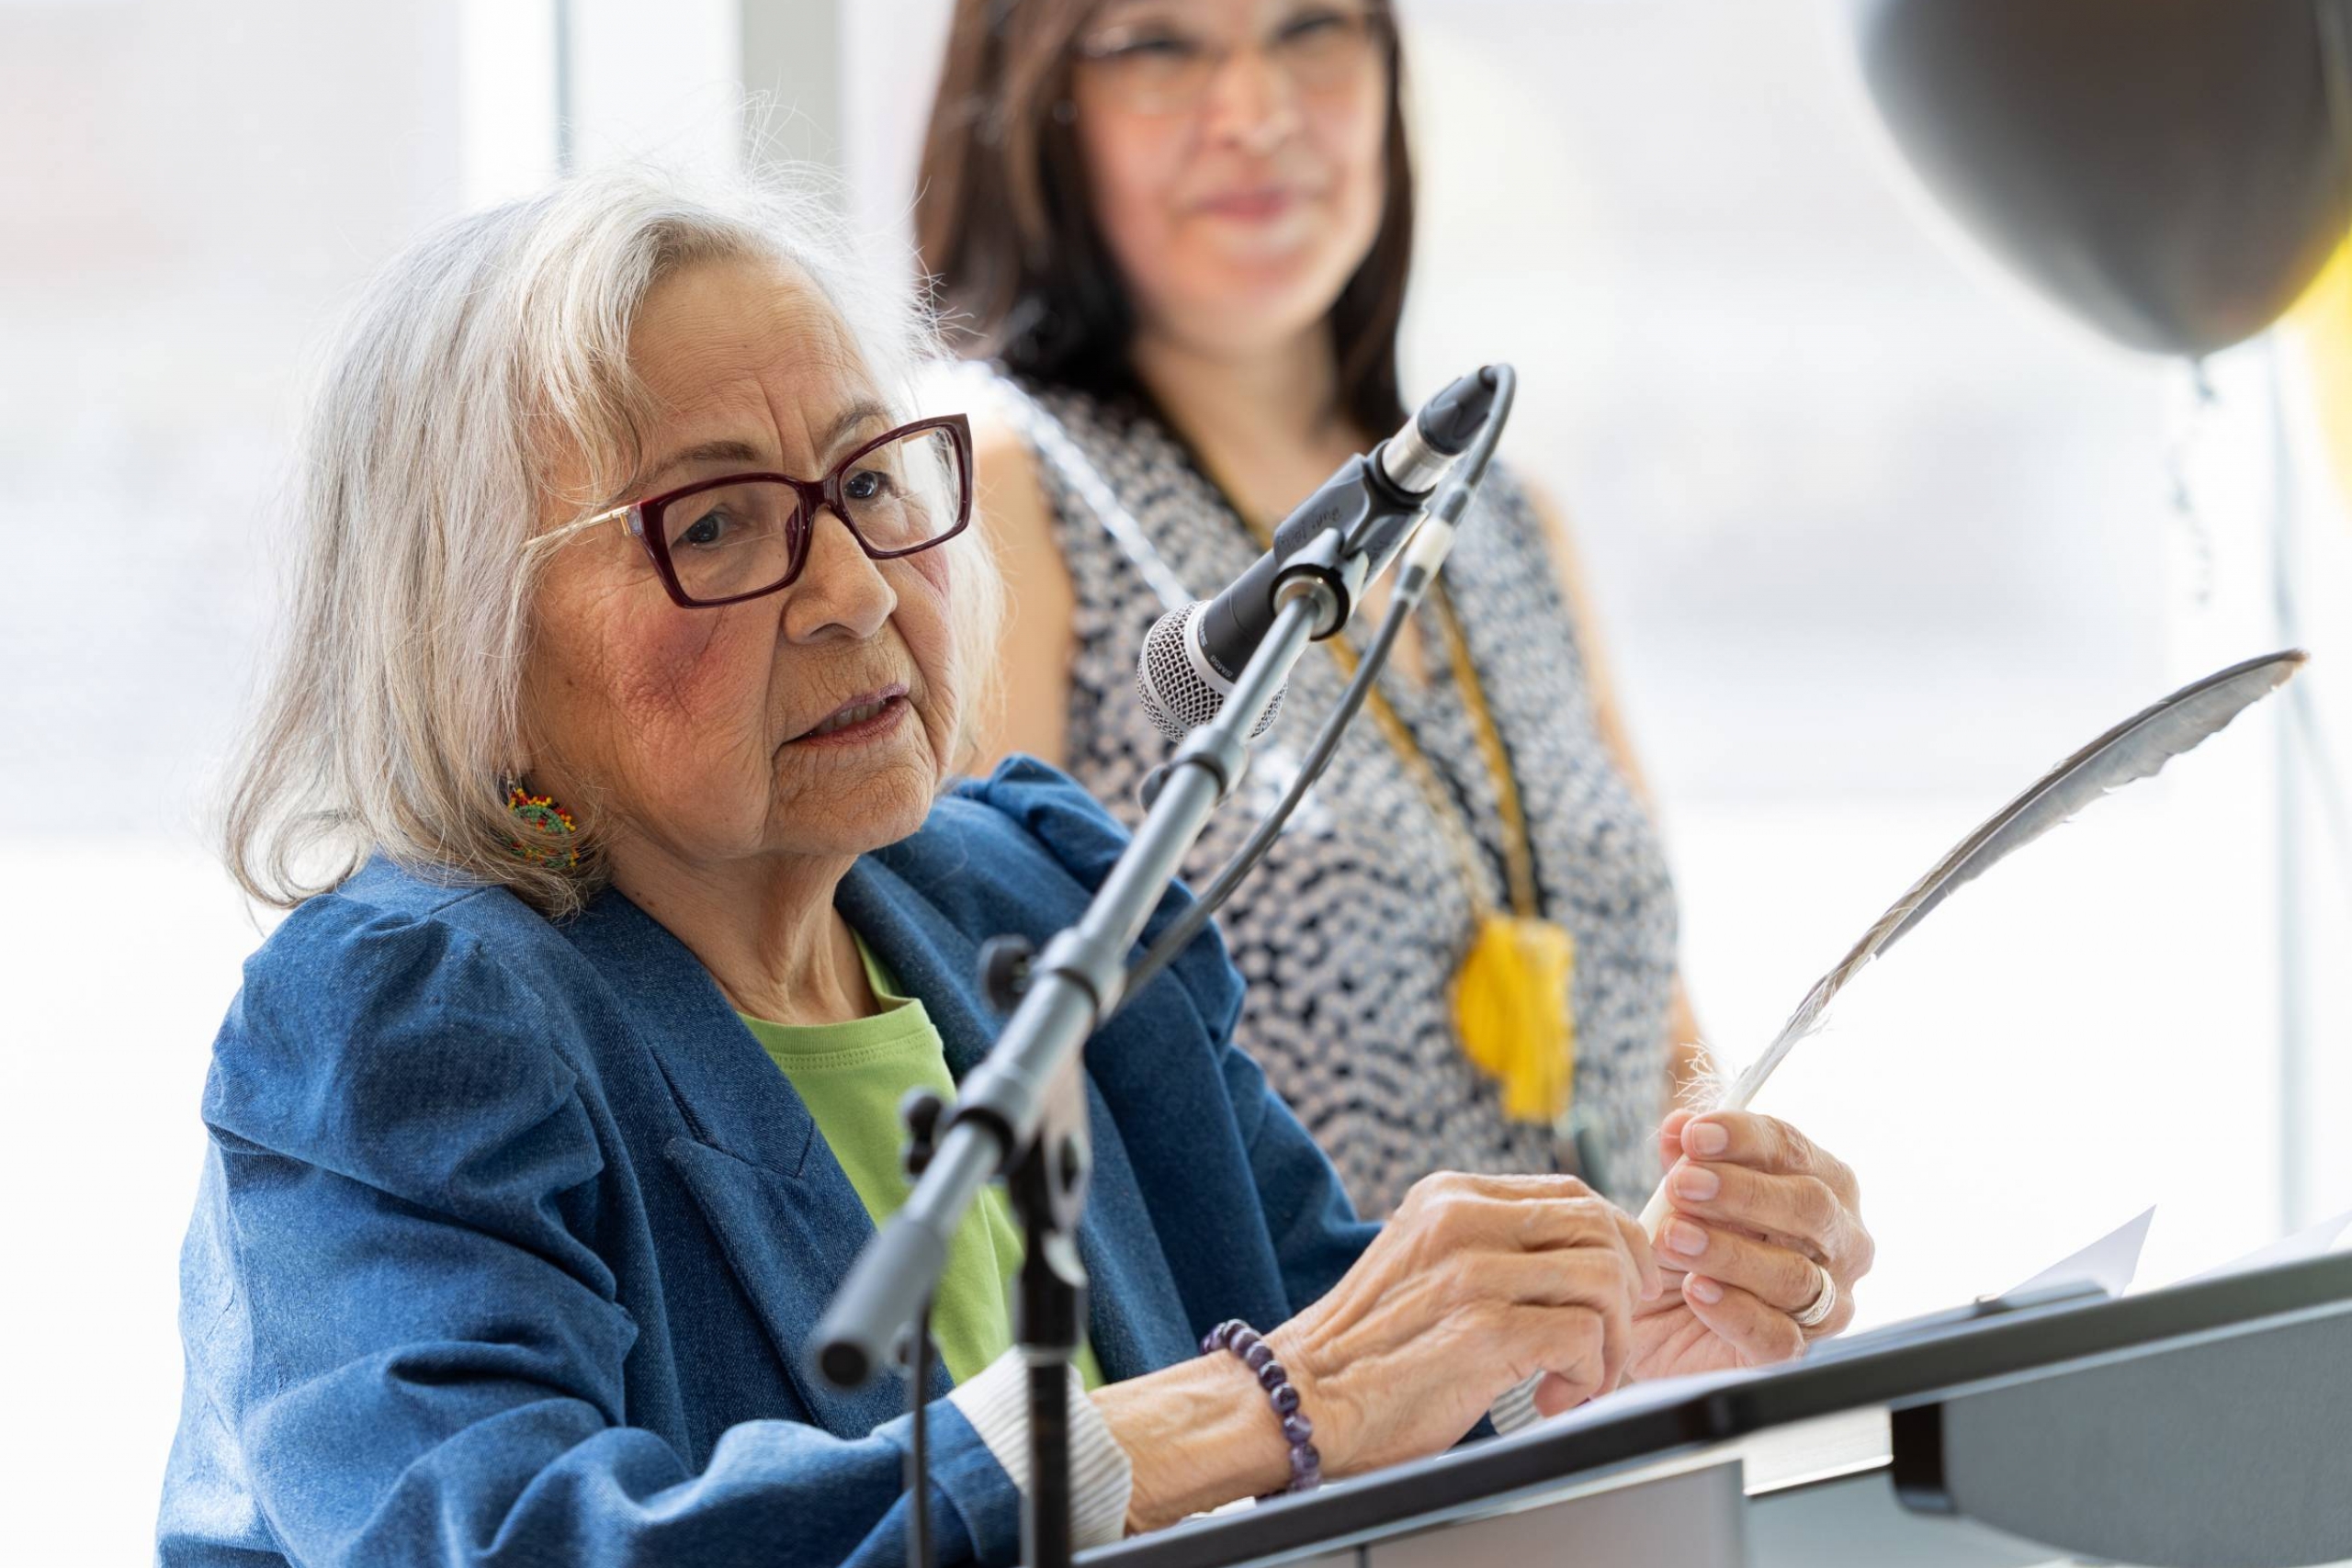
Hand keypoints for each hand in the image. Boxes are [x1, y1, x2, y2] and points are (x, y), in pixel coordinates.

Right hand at [1267, 1172, 1663, 1473]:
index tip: (1618, 1294)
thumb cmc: (1369, 1350)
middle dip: (1629, 1291)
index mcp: (1451, 1195)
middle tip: (1608, 1344)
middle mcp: (1462, 1219)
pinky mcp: (1482, 1329)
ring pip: (1605, 1279)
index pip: (1573, 1192)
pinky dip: (1588, 1375)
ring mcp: (1472, 1272)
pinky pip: (1583, 1336)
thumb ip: (1489, 1247)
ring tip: (1577, 1379)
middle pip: (1601, 1226)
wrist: (1299, 1398)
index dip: (1616, 1244)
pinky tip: (1552, 1398)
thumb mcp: (1427, 1264)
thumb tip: (1583, 1260)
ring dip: (1612, 1343)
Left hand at [1627, 1110, 1872, 1380]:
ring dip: (1729, 1251)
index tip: (1695, 1135)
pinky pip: (1779, 1336)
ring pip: (1794, 1274)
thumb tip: (1680, 1126)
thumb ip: (1682, 1162)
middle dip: (1743, 1191)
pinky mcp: (1796, 1353)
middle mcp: (1838, 1242)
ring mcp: (1825, 1302)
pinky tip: (1697, 1290)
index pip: (1793, 1150)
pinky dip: (1735, 1310)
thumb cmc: (1683, 1246)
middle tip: (1682, 1185)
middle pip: (1810, 1206)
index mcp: (1819, 1184)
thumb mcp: (1675, 1199)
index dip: (1745, 1138)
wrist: (1654, 1320)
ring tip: (1673, 1237)